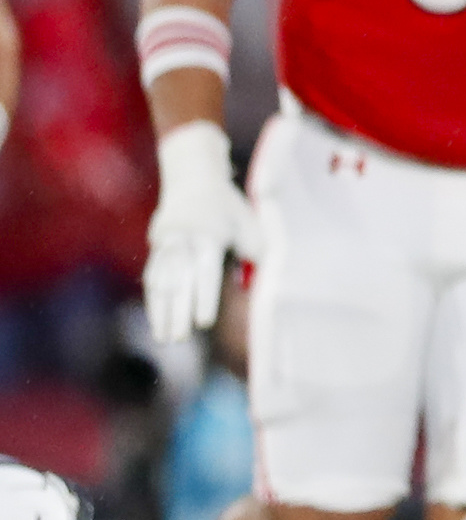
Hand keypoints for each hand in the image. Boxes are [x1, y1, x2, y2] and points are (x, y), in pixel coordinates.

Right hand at [143, 120, 257, 343]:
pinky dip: (154, 300)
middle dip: (178, 312)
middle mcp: (183, 241)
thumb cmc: (229, 207)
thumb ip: (254, 250)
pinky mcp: (157, 247)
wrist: (193, 179)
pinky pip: (153, 276)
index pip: (204, 273)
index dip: (203, 298)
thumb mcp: (249, 222)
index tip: (204, 323)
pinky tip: (157, 320)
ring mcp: (167, 244)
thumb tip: (258, 281)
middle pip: (179, 282)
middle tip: (179, 340)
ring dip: (162, 311)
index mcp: (208, 236)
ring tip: (165, 338)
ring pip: (161, 281)